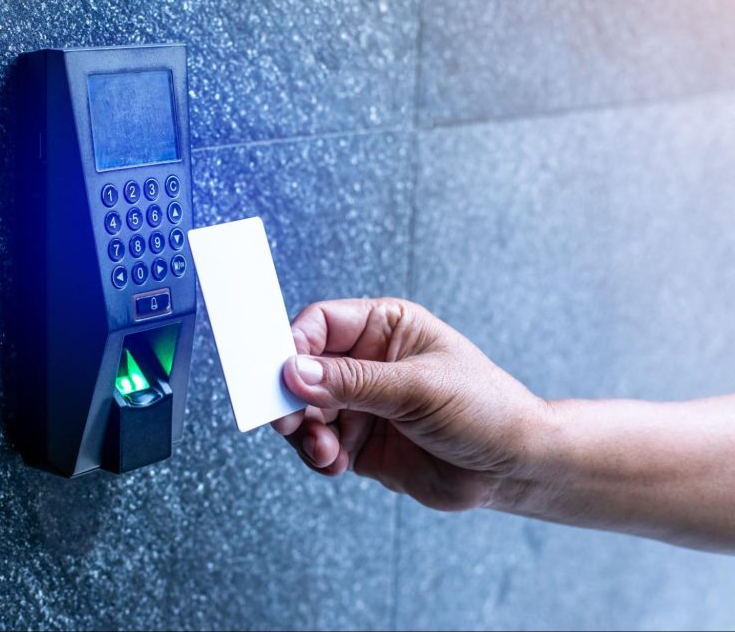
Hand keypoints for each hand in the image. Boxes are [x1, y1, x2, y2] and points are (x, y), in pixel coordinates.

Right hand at [273, 298, 549, 510]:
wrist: (514, 469)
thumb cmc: (485, 409)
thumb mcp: (419, 388)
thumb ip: (354, 382)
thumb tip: (295, 373)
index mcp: (384, 327)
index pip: (319, 324)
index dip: (292, 345)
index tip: (278, 374)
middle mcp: (367, 361)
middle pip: (303, 369)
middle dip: (292, 397)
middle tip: (289, 420)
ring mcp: (362, 403)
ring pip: (305, 410)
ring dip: (305, 432)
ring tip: (324, 451)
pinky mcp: (361, 441)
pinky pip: (319, 444)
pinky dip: (318, 455)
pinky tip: (335, 464)